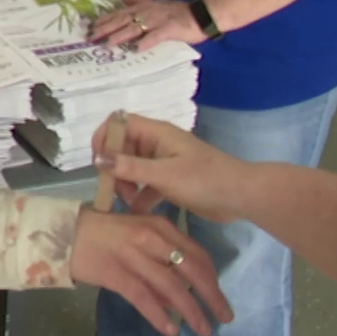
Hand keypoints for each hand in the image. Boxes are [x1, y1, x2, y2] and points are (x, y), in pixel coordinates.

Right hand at [71, 209, 232, 335]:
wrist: (64, 233)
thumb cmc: (102, 235)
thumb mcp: (137, 240)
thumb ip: (159, 265)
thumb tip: (176, 299)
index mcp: (160, 227)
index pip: (197, 253)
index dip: (212, 278)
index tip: (219, 297)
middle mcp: (152, 239)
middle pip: (191, 270)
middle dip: (211, 296)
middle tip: (225, 317)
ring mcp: (135, 256)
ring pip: (172, 287)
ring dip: (191, 310)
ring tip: (203, 329)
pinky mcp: (117, 273)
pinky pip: (144, 298)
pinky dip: (159, 316)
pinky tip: (170, 330)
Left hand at [90, 0, 205, 51]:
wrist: (202, 14)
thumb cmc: (179, 11)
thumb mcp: (156, 2)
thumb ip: (139, 0)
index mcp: (144, 7)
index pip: (121, 12)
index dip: (106, 19)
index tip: (91, 25)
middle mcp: (148, 12)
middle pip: (123, 20)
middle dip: (106, 28)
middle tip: (92, 36)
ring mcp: (158, 21)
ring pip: (135, 28)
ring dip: (121, 35)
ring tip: (108, 43)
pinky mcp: (170, 30)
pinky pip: (156, 37)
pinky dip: (146, 42)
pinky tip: (136, 49)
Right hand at [93, 114, 251, 222]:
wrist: (239, 196)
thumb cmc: (203, 179)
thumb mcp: (163, 174)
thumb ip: (130, 167)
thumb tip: (97, 159)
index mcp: (157, 133)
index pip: (121, 123)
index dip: (105, 137)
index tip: (98, 162)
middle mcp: (158, 144)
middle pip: (123, 147)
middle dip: (113, 167)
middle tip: (111, 189)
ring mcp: (164, 163)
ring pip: (133, 168)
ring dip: (125, 184)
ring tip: (125, 202)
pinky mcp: (170, 181)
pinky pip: (146, 185)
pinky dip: (139, 196)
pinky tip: (137, 212)